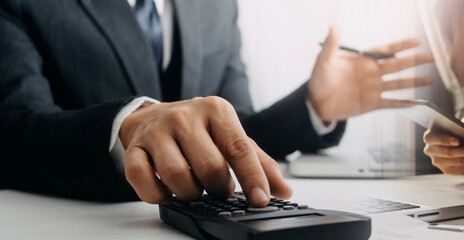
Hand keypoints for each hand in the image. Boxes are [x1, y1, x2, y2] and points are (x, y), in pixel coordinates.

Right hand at [119, 96, 291, 206]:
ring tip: (196, 188)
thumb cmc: (198, 130)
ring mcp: (156, 131)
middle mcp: (185, 116)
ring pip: (177, 176)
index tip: (261, 199)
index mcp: (216, 110)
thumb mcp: (231, 137)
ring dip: (191, 193)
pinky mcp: (133, 148)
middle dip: (219, 188)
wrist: (151, 116)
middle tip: (219, 188)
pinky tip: (168, 192)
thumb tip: (284, 190)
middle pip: (209, 167)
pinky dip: (158, 194)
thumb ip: (259, 162)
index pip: (239, 148)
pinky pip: (142, 179)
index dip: (252, 177)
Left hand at [308, 26, 433, 120]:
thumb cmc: (319, 79)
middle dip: (415, 61)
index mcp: (364, 60)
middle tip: (432, 57)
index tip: (417, 41)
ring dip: (415, 81)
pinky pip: (391, 103)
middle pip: (398, 65)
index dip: (402, 45)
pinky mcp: (372, 104)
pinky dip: (403, 103)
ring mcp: (374, 89)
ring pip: (399, 84)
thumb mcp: (324, 60)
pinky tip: (416, 102)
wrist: (316, 102)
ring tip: (431, 79)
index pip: (386, 50)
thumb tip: (333, 25)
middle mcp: (373, 73)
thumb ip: (331, 44)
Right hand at [422, 116, 463, 175]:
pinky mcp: (448, 170)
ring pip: (458, 162)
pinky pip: (461, 170)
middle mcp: (431, 150)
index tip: (458, 141)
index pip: (431, 138)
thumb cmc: (462, 133)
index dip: (444, 140)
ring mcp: (439, 162)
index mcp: (431, 135)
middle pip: (448, 153)